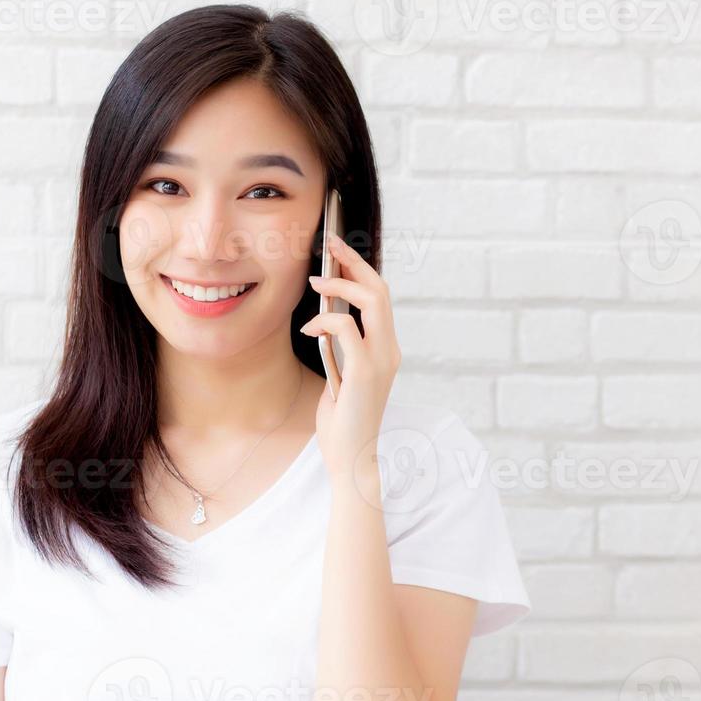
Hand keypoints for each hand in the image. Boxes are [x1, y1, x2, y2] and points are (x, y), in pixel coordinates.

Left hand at [299, 233, 401, 480]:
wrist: (351, 457)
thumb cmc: (343, 419)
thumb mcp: (342, 374)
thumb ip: (341, 347)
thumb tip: (325, 316)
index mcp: (386, 349)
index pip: (380, 297)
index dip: (360, 268)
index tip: (338, 250)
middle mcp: (390, 350)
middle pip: (381, 290)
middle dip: (354, 262)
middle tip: (329, 244)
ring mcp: (381, 360)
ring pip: (372, 301)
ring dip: (341, 284)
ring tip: (317, 281)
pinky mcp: (365, 371)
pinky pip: (346, 328)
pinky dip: (325, 320)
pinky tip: (310, 327)